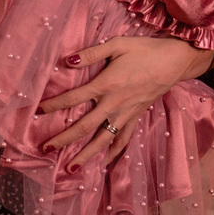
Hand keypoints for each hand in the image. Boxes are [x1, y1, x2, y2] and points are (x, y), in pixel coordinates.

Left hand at [40, 36, 212, 168]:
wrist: (175, 60)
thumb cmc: (145, 49)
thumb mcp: (117, 44)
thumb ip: (91, 53)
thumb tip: (67, 61)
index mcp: (106, 85)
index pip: (73, 98)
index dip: (54, 105)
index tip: (37, 111)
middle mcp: (114, 104)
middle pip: (84, 126)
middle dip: (63, 139)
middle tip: (45, 150)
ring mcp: (126, 113)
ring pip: (103, 139)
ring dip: (86, 155)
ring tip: (71, 169)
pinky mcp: (136, 116)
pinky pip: (124, 138)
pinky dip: (114, 152)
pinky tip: (105, 163)